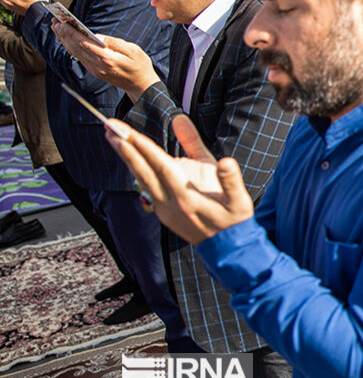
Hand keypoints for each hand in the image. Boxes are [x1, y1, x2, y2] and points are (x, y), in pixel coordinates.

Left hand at [50, 23, 158, 100]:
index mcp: (107, 59)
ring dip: (64, 40)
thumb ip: (114, 42)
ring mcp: (95, 70)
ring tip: (57, 28)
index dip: (71, 33)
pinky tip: (67, 39)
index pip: (84, 44)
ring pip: (75, 53)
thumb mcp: (133, 50)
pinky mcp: (94, 71)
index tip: (62, 23)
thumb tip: (97, 36)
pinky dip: (71, 46)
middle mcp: (98, 66)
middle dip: (64, 34)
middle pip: (76, 48)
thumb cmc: (140, 66)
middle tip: (54, 21)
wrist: (141, 86)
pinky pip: (79, 57)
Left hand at [104, 114, 253, 244]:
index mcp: (187, 198)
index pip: (162, 167)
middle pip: (143, 172)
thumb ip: (229, 177)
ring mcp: (163, 209)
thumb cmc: (234, 221)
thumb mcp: (238, 199)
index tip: (130, 133)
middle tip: (110, 128)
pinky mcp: (162, 212)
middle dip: (126, 148)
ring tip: (113, 137)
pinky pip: (144, 188)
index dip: (146, 149)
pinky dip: (135, 170)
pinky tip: (130, 159)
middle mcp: (170, 204)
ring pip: (140, 179)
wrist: (227, 249)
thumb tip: (227, 160)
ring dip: (126, 157)